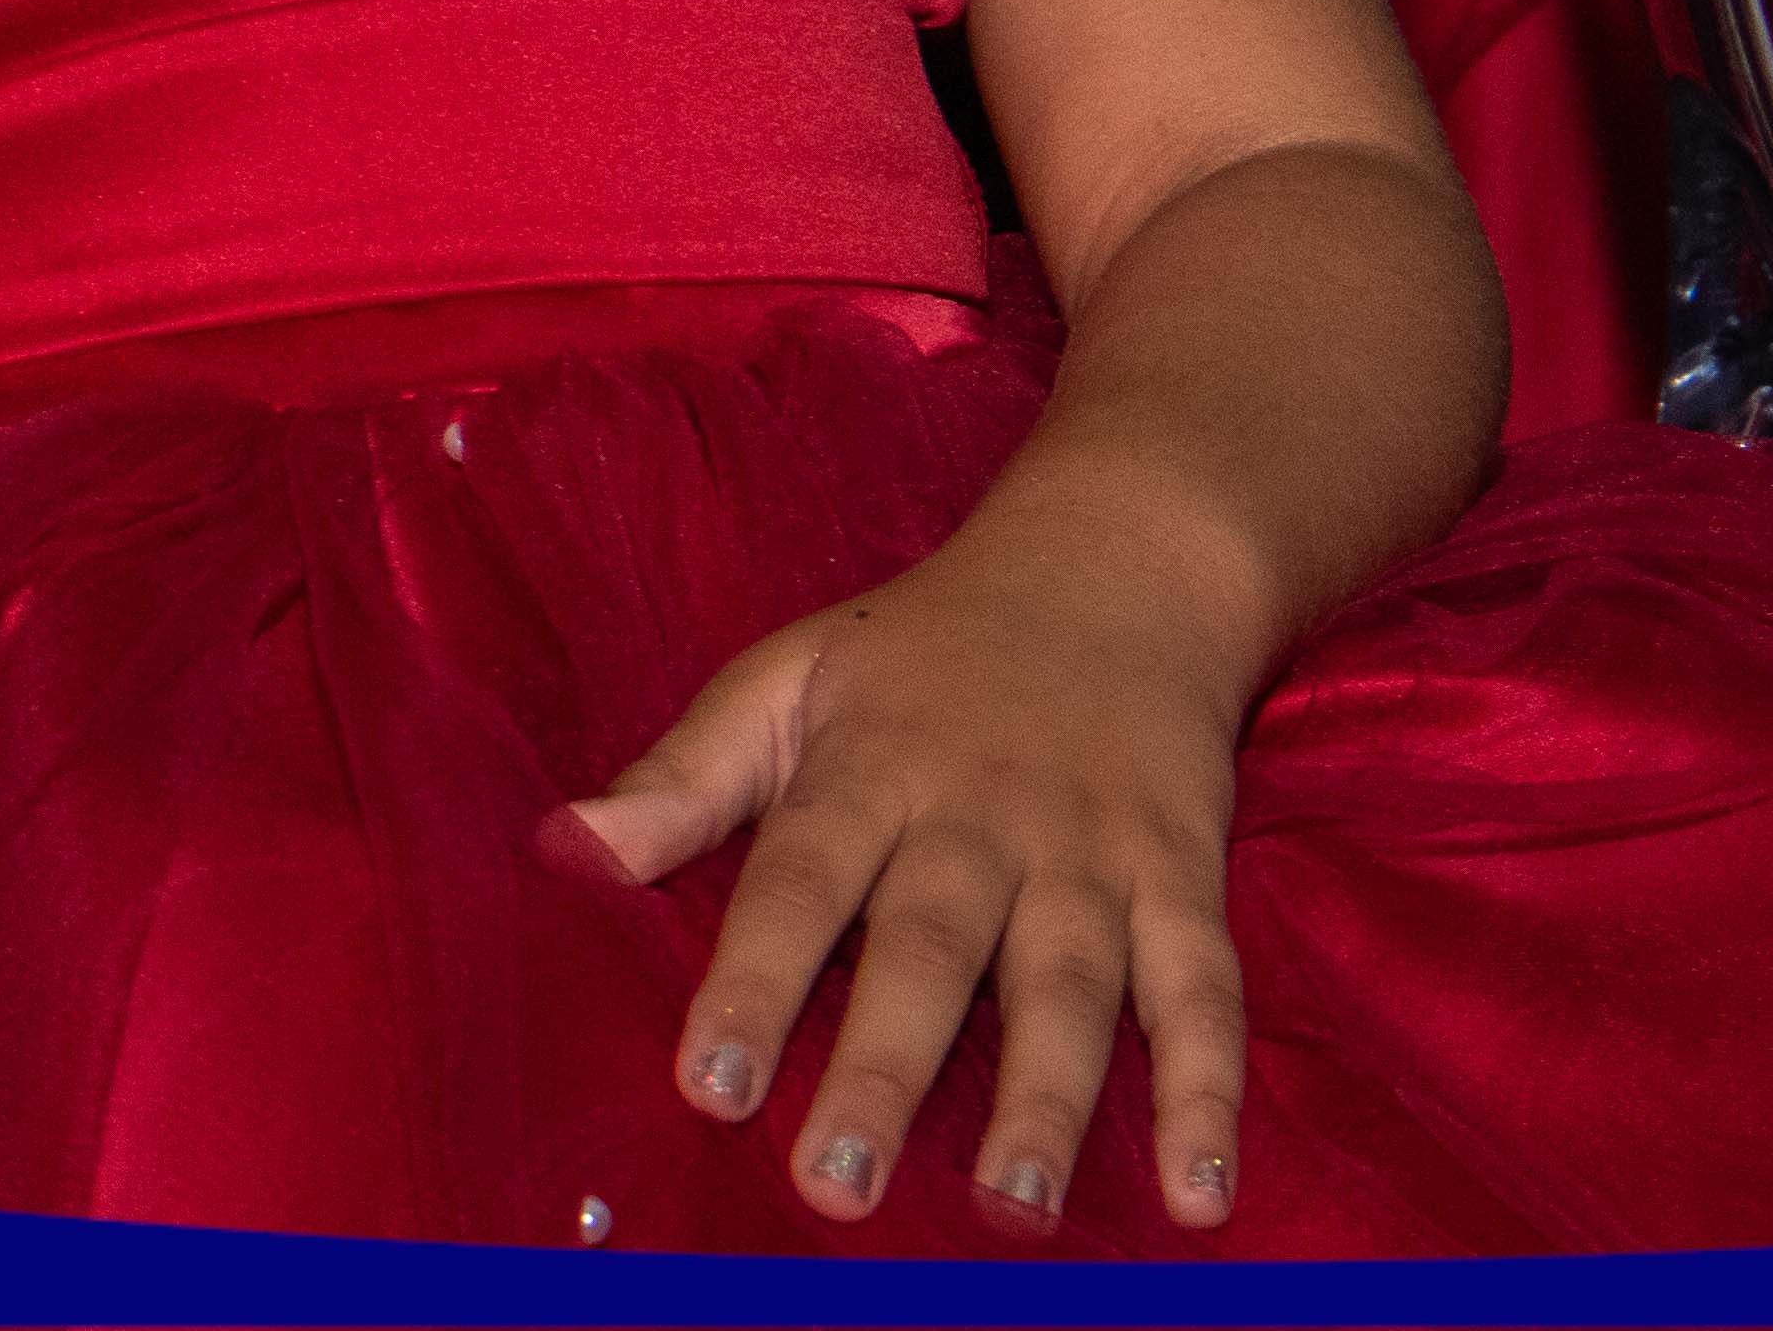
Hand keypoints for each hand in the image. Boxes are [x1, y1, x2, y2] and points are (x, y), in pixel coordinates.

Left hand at [567, 528, 1256, 1234]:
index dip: (753, 979)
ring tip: (1014, 1206)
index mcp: (872, 767)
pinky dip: (1210, 1094)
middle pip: (933, 947)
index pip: (800, 877)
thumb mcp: (792, 676)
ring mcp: (1093, 855)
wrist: (1119, 565)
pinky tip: (1201, 1197)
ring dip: (1048, 1097)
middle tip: (837, 1186)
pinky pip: (1205, 992)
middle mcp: (984, 818)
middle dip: (884, 1068)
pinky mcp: (1185, 880)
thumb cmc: (925, 649)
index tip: (706, 1082)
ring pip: (1071, 982)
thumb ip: (683, 774)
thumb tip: (562, 850)